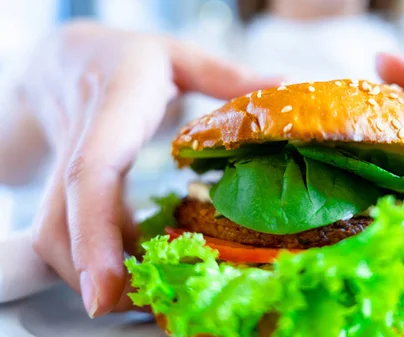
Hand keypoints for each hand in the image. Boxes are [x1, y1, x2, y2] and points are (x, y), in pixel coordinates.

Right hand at [23, 21, 278, 316]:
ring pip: (54, 233)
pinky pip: (69, 230)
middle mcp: (82, 142)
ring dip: (91, 273)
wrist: (68, 59)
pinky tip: (130, 272)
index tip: (107, 288)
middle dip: (90, 273)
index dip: (95, 231)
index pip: (93, 171)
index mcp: (113, 106)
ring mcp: (67, 167)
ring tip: (140, 295)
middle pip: (61, 220)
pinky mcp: (66, 188)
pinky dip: (96, 259)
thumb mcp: (180, 56)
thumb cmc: (128, 57)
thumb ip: (228, 76)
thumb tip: (283, 88)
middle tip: (135, 305)